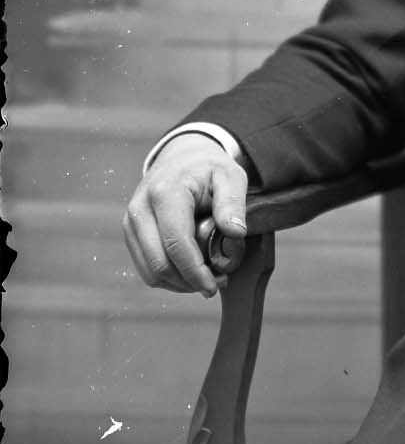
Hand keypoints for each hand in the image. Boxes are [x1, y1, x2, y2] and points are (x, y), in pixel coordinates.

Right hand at [123, 134, 248, 296]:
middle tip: (215, 284)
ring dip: (178, 283)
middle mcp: (140, 208)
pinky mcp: (130, 233)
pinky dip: (168, 278)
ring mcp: (131, 222)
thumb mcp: (230, 176)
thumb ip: (233, 202)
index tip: (214, 286)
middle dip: (188, 282)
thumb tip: (235, 232)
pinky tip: (189, 271)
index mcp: (165, 192)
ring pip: (149, 271)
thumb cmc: (208, 168)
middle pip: (159, 263)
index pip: (176, 242)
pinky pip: (146, 268)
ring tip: (204, 278)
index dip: (195, 271)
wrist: (181, 157)